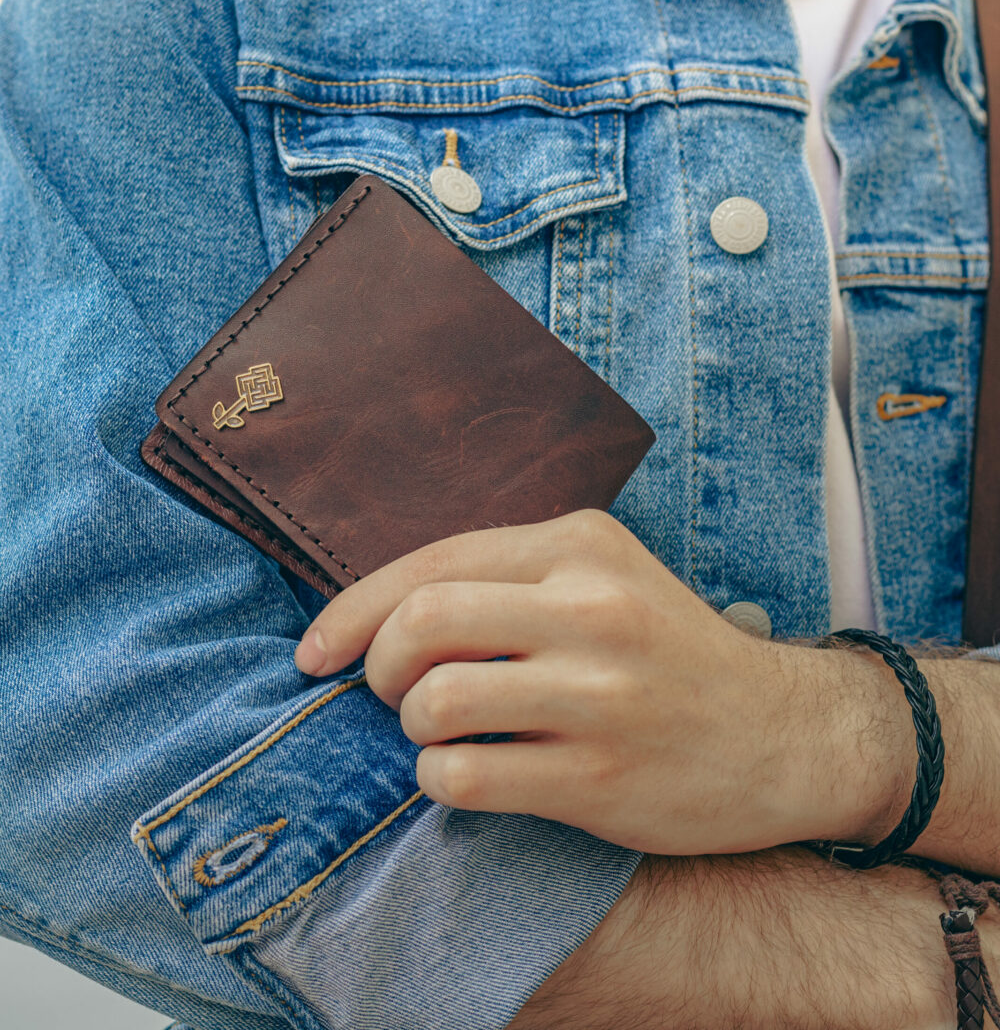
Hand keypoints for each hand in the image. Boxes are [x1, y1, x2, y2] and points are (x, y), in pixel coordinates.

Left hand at [295, 509, 901, 854]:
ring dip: (412, 728)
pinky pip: (465, 776)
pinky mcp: (599, 778)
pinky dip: (441, 779)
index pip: (433, 562)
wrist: (784, 734)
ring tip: (441, 734)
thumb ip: (511, 579)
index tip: (316, 651)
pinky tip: (467, 774)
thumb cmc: (673, 654)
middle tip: (393, 692)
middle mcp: (589, 608)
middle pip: (421, 623)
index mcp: (581, 545)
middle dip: (379, 665)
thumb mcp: (606, 577)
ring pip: (433, 702)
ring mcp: (597, 695)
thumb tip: (386, 612)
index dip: (353, 609)